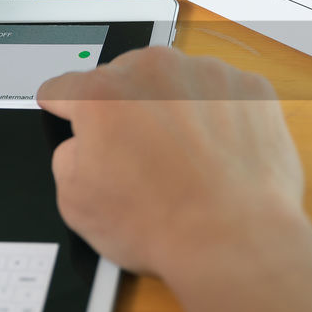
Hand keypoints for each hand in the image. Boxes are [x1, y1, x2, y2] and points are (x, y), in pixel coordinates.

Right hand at [36, 46, 302, 277]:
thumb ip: (67, 158)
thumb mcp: (75, 204)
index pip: (65, 87)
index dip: (64, 108)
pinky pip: (221, 94)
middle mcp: (153, 71)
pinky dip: (216, 117)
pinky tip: (216, 155)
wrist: (235, 241)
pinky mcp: (247, 87)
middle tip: (139, 157)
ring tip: (183, 161)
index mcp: (102, 94)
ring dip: (172, 109)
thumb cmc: (163, 226)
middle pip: (124, 79)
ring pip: (174, 82)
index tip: (70, 112)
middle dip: (125, 111)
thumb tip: (81, 145)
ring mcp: (205, 74)